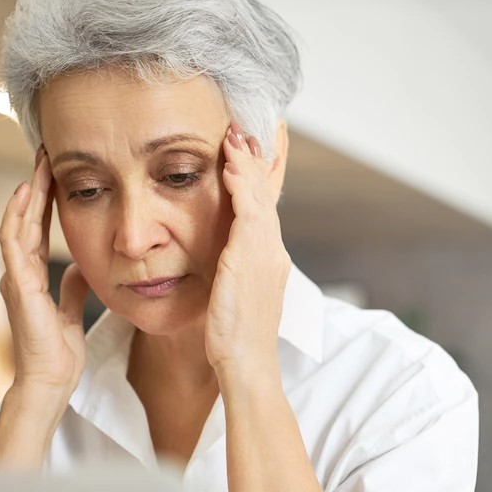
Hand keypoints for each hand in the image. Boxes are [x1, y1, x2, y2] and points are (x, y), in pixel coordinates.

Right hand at [0, 147, 89, 407]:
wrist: (51, 380)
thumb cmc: (58, 353)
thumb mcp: (71, 311)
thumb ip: (73, 287)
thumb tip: (80, 266)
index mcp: (31, 277)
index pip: (37, 229)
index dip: (44, 201)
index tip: (56, 173)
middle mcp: (19, 272)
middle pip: (25, 219)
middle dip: (36, 186)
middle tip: (46, 153)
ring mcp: (15, 277)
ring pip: (17, 223)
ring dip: (27, 193)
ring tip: (38, 164)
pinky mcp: (18, 286)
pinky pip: (13, 244)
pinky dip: (18, 217)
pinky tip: (25, 194)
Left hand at [207, 123, 290, 379]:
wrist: (247, 364)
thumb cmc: (235, 339)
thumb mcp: (233, 297)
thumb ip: (230, 273)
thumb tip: (218, 262)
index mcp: (268, 260)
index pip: (264, 208)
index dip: (257, 177)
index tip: (248, 149)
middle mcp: (272, 251)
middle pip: (267, 194)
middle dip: (258, 159)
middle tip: (246, 126)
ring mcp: (266, 253)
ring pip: (258, 195)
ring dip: (246, 161)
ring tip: (234, 133)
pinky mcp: (251, 257)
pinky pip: (248, 209)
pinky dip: (240, 182)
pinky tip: (229, 162)